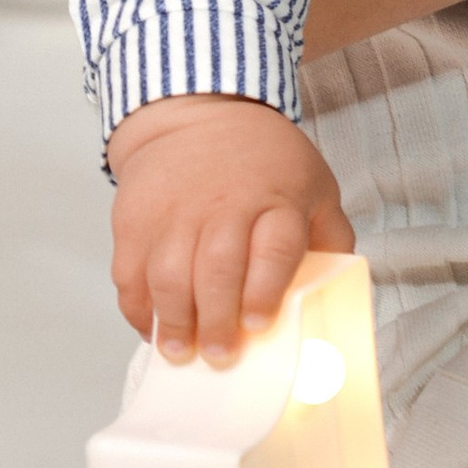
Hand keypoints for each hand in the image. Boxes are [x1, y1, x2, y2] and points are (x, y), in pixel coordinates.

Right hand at [106, 94, 354, 361]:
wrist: (199, 113)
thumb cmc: (264, 161)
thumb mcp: (314, 184)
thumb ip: (330, 237)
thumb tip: (338, 294)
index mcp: (277, 198)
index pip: (273, 248)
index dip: (264, 291)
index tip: (257, 324)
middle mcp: (224, 202)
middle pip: (216, 268)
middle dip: (216, 321)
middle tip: (221, 355)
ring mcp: (175, 209)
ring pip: (167, 274)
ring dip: (173, 321)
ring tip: (180, 352)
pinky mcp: (135, 216)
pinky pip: (129, 271)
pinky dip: (137, 307)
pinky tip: (153, 326)